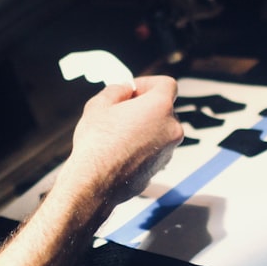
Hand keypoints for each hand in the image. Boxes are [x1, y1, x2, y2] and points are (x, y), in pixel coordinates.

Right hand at [56, 75, 183, 209]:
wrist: (94, 182)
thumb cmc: (97, 142)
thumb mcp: (100, 104)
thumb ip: (117, 90)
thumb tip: (125, 89)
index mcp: (160, 107)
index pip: (167, 84)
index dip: (147, 83)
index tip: (131, 90)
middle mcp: (171, 129)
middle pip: (163, 108)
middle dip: (143, 107)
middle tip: (119, 110)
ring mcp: (168, 151)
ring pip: (158, 130)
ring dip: (143, 127)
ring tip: (116, 133)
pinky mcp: (159, 168)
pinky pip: (153, 149)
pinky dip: (141, 146)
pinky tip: (119, 150)